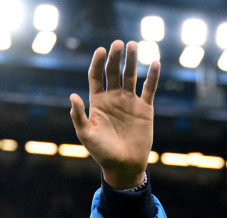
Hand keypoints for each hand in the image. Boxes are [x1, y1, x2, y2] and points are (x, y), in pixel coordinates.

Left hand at [69, 40, 160, 188]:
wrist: (123, 165)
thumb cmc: (101, 152)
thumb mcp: (86, 135)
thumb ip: (79, 116)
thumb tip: (72, 96)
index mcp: (97, 102)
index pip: (96, 77)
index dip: (98, 63)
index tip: (101, 50)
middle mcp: (113, 98)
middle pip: (113, 72)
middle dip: (115, 57)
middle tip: (118, 43)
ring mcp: (129, 102)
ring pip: (131, 76)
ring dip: (132, 60)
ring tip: (133, 45)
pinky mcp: (145, 108)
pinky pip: (149, 89)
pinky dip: (152, 76)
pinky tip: (154, 62)